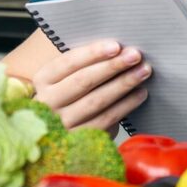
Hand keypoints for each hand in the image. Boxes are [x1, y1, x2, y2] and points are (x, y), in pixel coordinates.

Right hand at [32, 39, 151, 134]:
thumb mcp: (66, 76)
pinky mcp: (78, 140)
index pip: (68, 62)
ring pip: (97, 101)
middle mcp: (48, 103)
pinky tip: (140, 93)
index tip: (116, 45)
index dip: (92, 53)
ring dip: (124, 84)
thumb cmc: (70, 93)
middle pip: (84, 81)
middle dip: (113, 66)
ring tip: (143, 71)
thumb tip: (119, 48)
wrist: (59, 131)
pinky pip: (106, 119)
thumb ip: (85, 63)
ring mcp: (62, 124)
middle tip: (135, 55)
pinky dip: (126, 105)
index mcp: (43, 80)